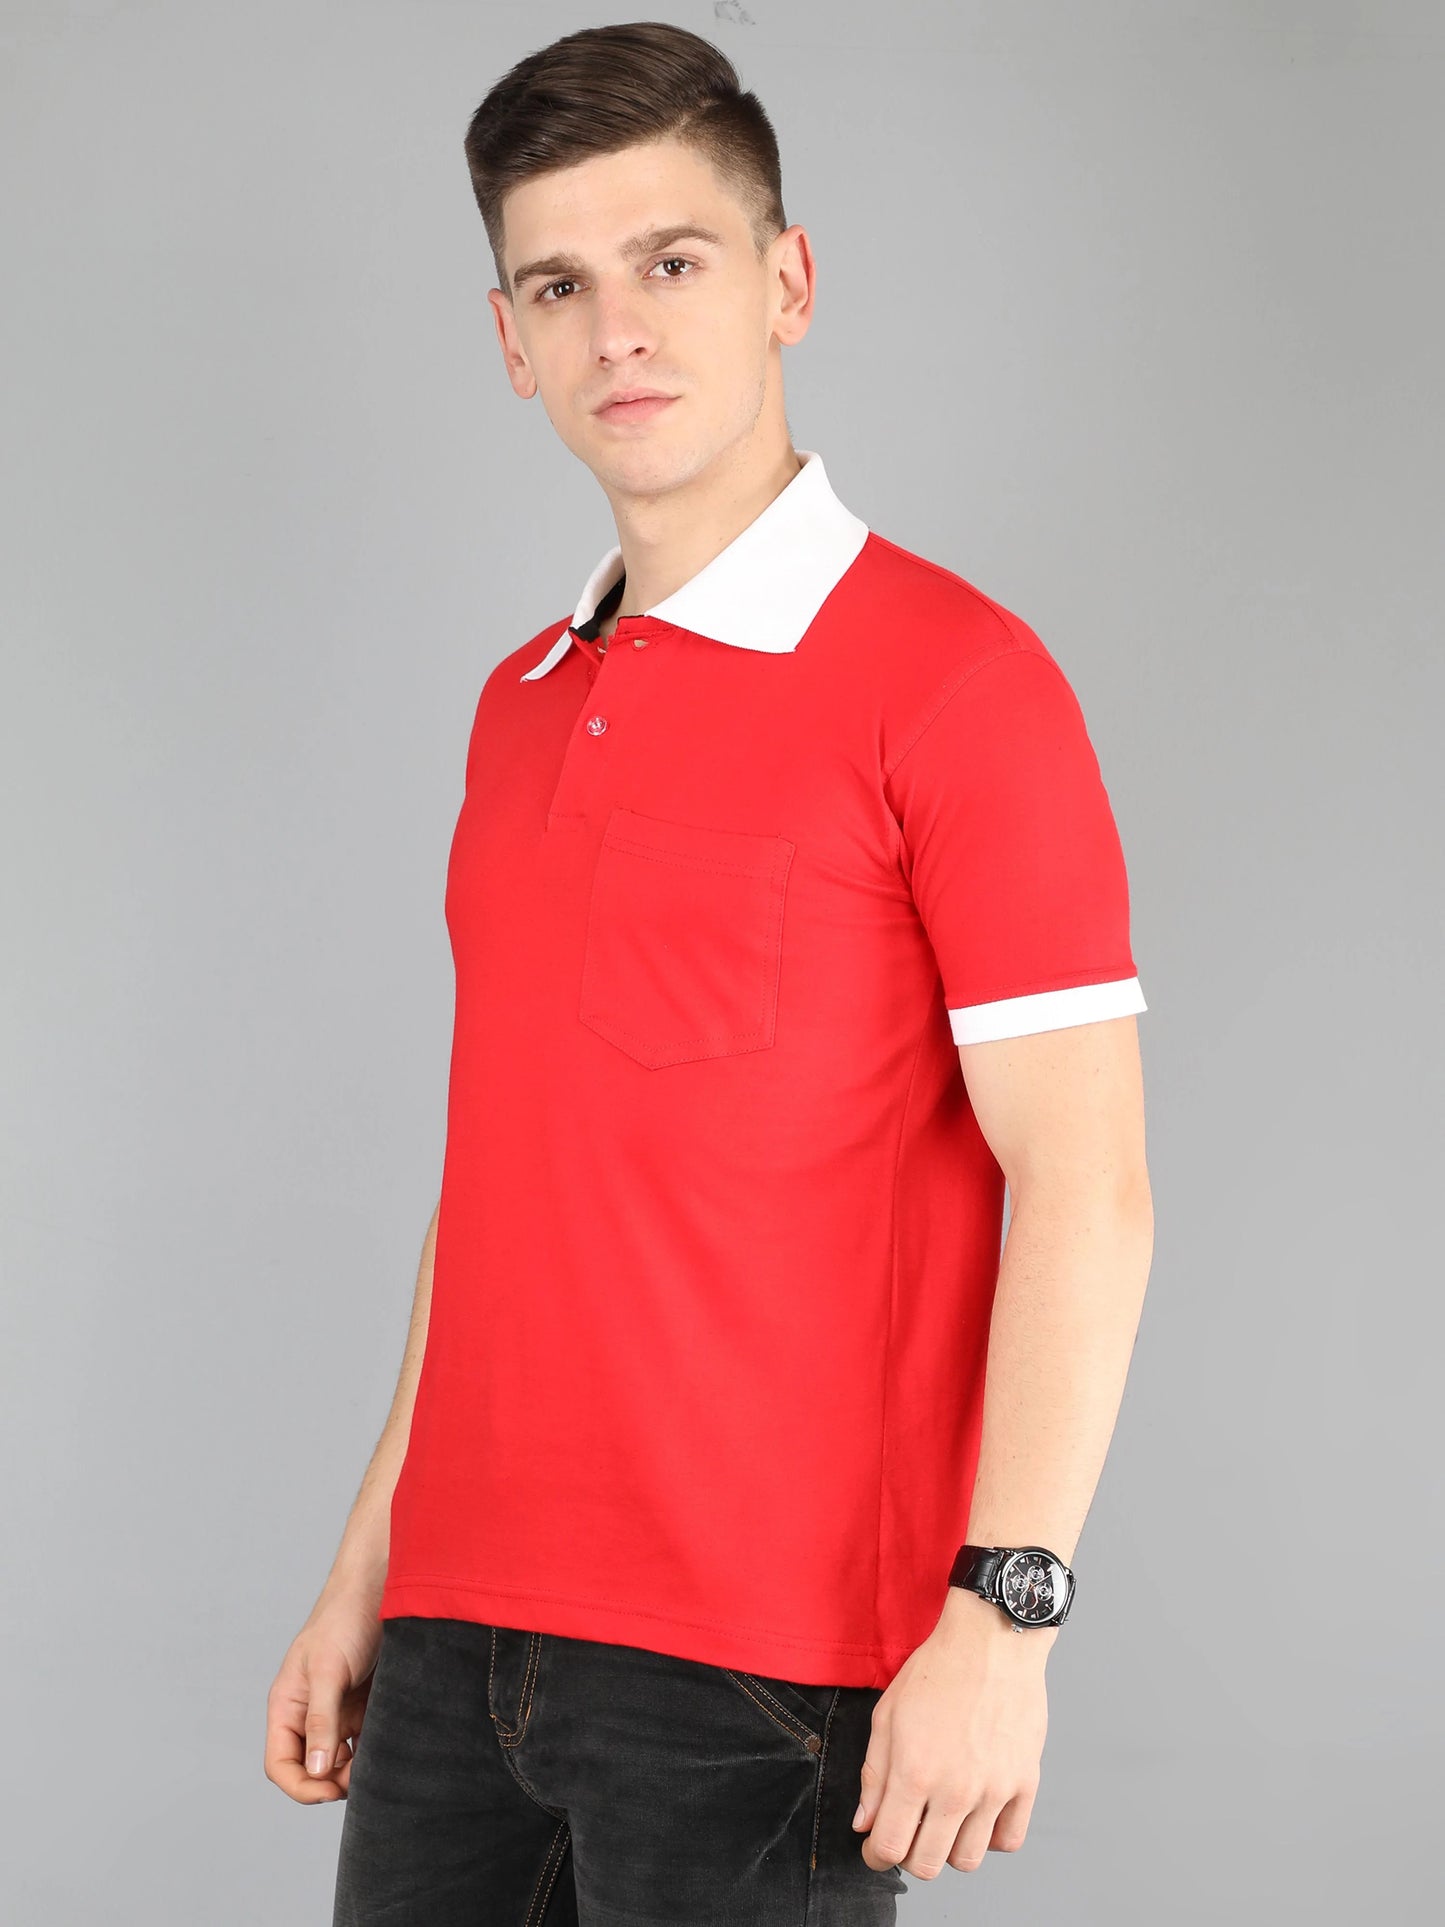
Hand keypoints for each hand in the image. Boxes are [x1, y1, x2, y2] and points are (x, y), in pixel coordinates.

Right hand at [264, 1589, 382, 1803]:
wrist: (380, 1587)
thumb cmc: (344, 1619)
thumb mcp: (328, 1670)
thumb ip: (321, 1719)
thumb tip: (317, 1771)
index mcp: (287, 1705)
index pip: (280, 1764)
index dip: (301, 1786)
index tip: (330, 1791)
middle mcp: (308, 1713)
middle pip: (310, 1768)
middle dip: (331, 1782)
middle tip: (360, 1778)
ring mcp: (336, 1710)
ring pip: (339, 1760)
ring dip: (354, 1771)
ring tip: (376, 1762)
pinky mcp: (363, 1705)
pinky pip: (363, 1742)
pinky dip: (372, 1753)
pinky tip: (388, 1748)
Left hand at [852, 1589, 1051, 1879]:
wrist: (991, 1642)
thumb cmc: (937, 1670)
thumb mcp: (888, 1715)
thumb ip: (874, 1775)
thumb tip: (865, 1823)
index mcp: (914, 1773)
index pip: (889, 1846)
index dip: (875, 1854)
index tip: (875, 1846)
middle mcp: (955, 1791)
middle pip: (927, 1864)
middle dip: (908, 1855)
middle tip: (907, 1832)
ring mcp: (994, 1791)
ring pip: (968, 1860)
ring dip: (948, 1849)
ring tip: (942, 1821)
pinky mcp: (1025, 1783)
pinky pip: (1008, 1841)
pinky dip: (990, 1838)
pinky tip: (977, 1815)